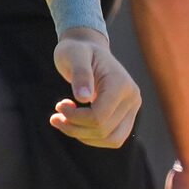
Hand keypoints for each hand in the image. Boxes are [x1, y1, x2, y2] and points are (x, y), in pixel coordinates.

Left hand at [50, 30, 140, 147]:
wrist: (88, 49)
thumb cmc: (77, 51)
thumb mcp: (74, 55)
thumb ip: (80, 74)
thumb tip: (83, 98)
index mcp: (121, 84)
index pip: (98, 117)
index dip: (74, 118)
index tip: (58, 106)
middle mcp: (132, 98)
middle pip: (103, 130)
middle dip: (74, 128)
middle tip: (56, 116)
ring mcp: (132, 108)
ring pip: (111, 139)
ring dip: (82, 136)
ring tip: (62, 122)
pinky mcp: (127, 116)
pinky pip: (113, 138)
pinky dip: (91, 137)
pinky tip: (75, 125)